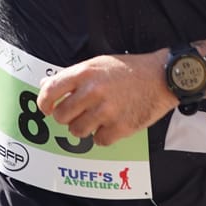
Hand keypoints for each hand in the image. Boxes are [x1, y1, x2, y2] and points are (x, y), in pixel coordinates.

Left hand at [37, 51, 175, 145]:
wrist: (162, 78)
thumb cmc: (130, 70)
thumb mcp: (98, 64)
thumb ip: (72, 76)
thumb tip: (45, 84)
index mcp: (85, 73)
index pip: (50, 91)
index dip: (44, 103)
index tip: (47, 109)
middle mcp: (93, 92)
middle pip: (62, 117)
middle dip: (67, 118)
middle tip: (78, 113)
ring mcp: (107, 111)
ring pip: (77, 132)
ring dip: (84, 128)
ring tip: (96, 119)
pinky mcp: (121, 127)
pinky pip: (98, 141)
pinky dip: (103, 136)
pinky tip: (112, 124)